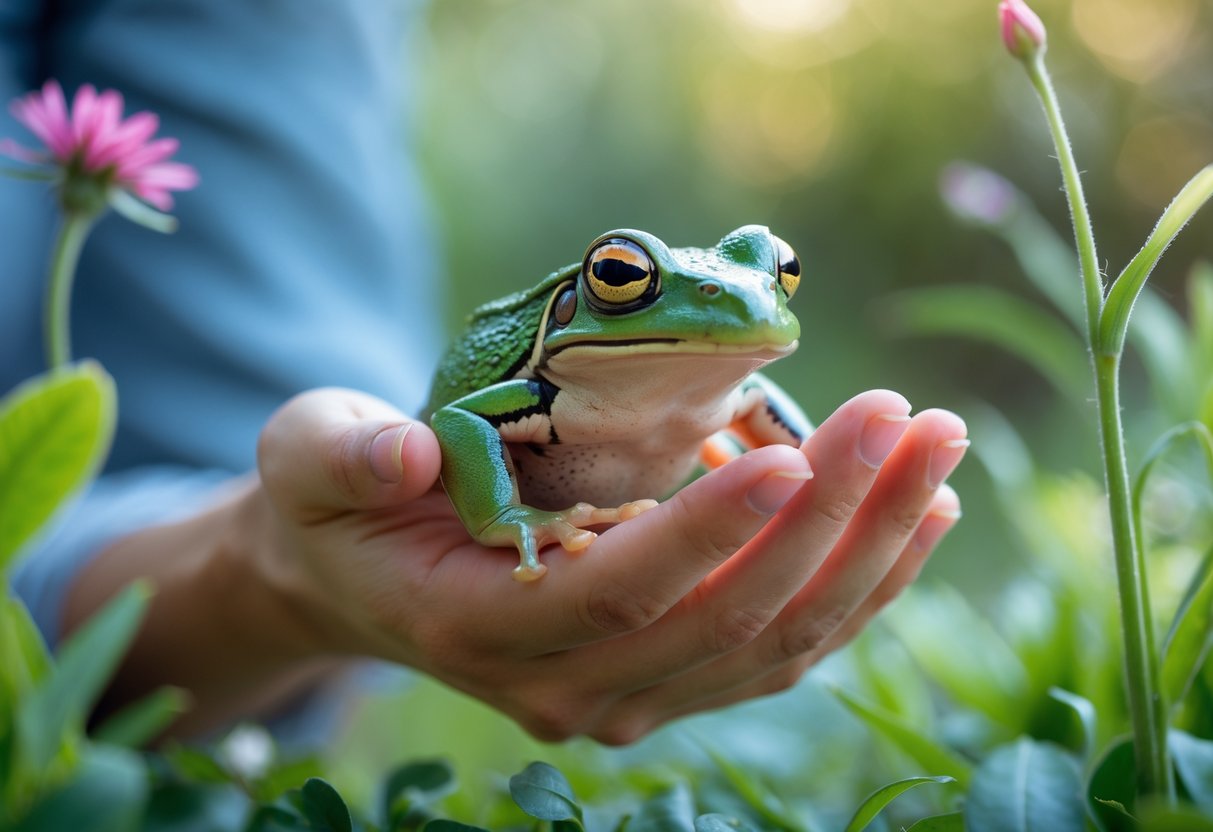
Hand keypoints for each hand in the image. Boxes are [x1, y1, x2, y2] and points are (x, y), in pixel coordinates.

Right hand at [251, 386, 965, 743]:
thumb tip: (399, 452)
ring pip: (777, 642)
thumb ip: (340, 455)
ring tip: (937, 446)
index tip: (788, 449)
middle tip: (901, 416)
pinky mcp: (677, 677)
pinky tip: (924, 510)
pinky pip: (789, 645)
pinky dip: (865, 583)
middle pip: (723, 620)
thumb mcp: (310, 462)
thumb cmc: (346, 508)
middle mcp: (569, 688)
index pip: (615, 596)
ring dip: (870, 547)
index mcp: (480, 631)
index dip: (703, 533)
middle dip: (825, 521)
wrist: (376, 575)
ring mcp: (633, 696)